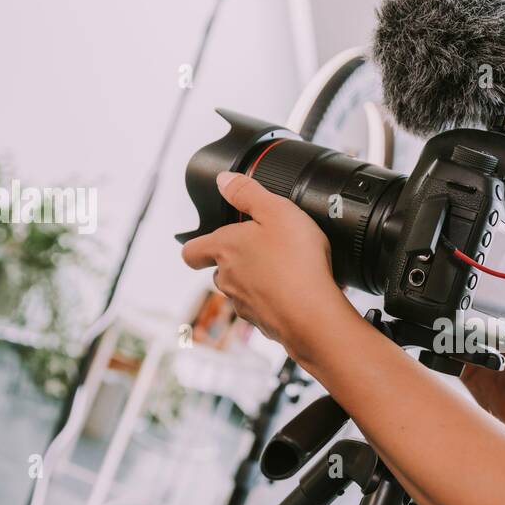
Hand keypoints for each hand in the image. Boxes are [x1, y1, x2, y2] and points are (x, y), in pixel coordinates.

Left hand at [180, 171, 350, 360]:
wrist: (313, 314)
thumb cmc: (295, 262)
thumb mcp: (276, 211)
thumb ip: (248, 192)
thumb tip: (224, 180)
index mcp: (224, 249)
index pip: (191, 251)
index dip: (197, 246)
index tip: (207, 242)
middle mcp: (228, 280)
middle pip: (220, 271)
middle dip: (236, 261)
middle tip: (261, 249)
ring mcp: (245, 305)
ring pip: (243, 291)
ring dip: (258, 282)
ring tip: (286, 271)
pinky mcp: (265, 324)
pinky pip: (266, 309)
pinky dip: (277, 301)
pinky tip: (299, 292)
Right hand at [461, 274, 504, 466]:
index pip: (498, 301)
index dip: (488, 289)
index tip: (477, 272)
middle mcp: (496, 339)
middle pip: (474, 316)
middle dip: (463, 308)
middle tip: (455, 296)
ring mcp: (480, 356)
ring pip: (458, 335)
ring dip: (452, 329)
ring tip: (447, 319)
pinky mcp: (468, 373)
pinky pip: (451, 359)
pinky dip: (445, 353)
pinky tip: (445, 345)